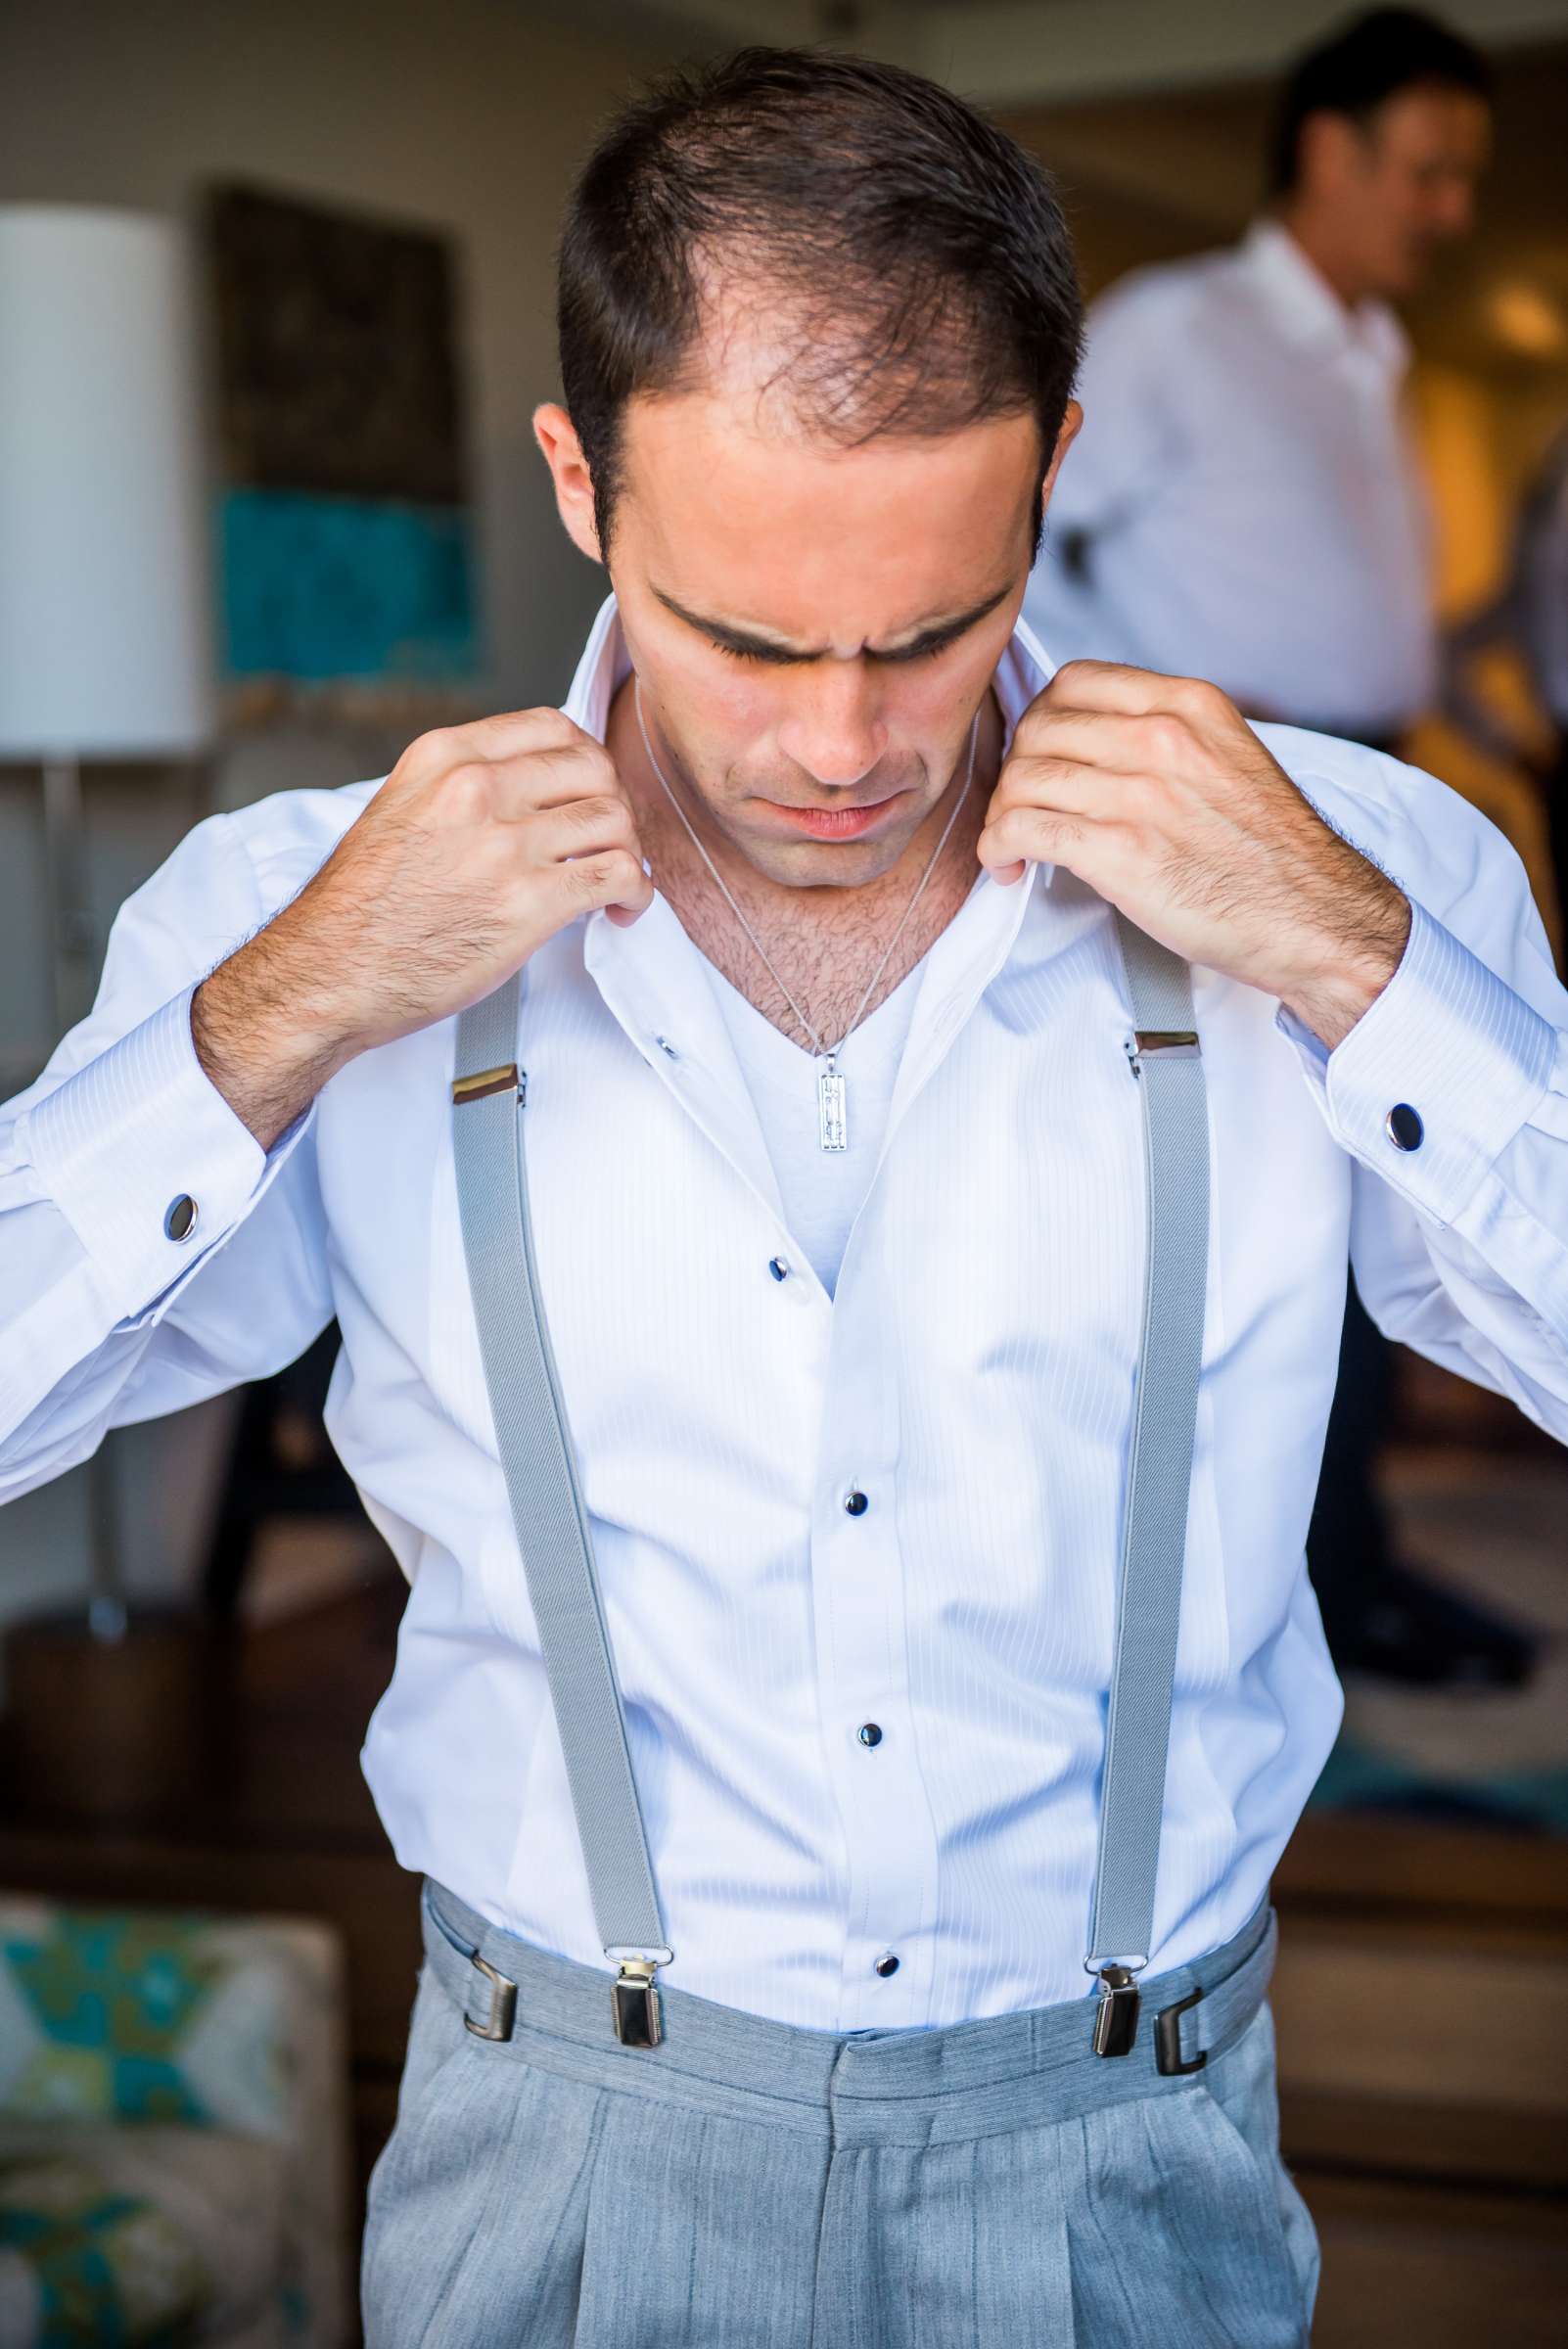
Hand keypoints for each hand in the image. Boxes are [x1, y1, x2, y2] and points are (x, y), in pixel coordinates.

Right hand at [193, 710, 652, 1147]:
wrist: (331, 973)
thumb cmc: (362, 906)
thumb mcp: (399, 807)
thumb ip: (459, 785)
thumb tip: (527, 787)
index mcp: (445, 756)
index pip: (552, 727)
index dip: (586, 760)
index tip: (588, 792)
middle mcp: (476, 789)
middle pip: (593, 769)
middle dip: (613, 805)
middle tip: (606, 842)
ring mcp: (504, 844)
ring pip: (613, 819)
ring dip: (628, 851)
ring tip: (615, 881)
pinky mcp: (529, 903)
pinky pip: (617, 876)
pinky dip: (636, 893)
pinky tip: (623, 910)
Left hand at [977, 661, 1411, 1050]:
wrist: (1315, 916)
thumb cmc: (1272, 852)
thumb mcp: (1228, 757)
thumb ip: (1167, 737)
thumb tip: (1094, 744)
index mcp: (1188, 704)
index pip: (1074, 682)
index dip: (1041, 721)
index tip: (1041, 758)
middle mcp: (1163, 737)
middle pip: (1038, 729)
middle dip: (1016, 771)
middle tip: (1023, 808)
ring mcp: (1141, 793)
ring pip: (1023, 779)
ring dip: (1003, 815)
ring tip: (1016, 846)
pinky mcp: (1121, 852)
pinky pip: (1024, 830)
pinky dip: (1000, 849)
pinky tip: (1012, 867)